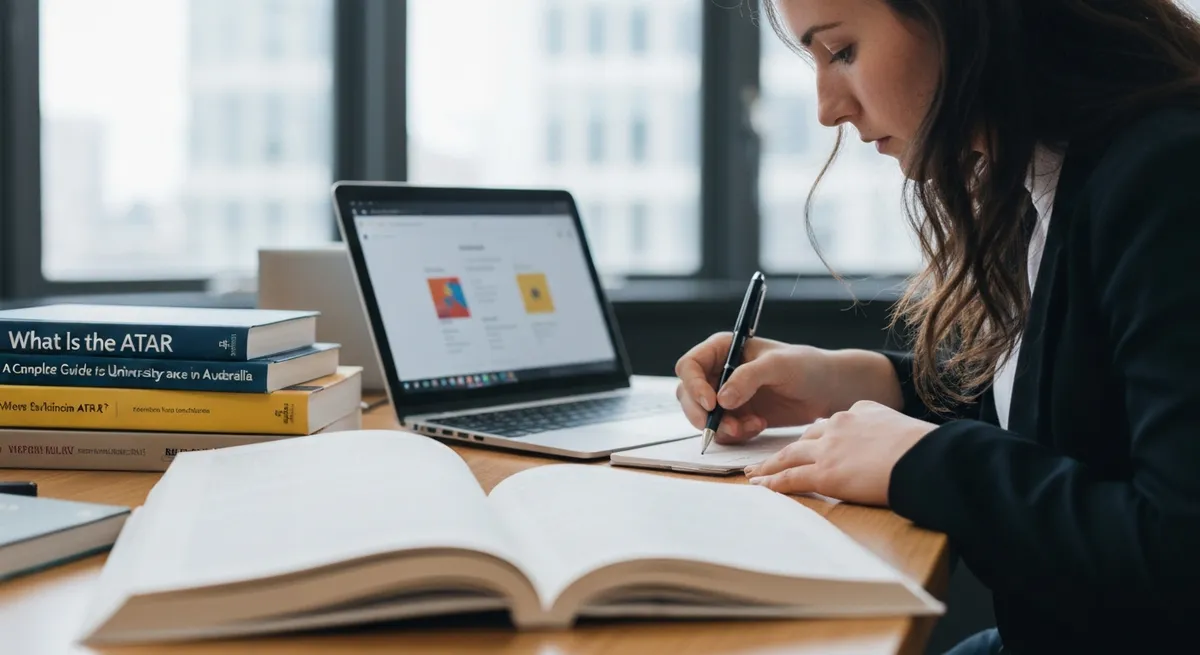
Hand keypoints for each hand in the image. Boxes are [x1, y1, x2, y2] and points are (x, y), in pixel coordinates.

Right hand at [674, 332, 836, 444]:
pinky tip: (758, 426)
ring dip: (723, 427)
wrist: (826, 390)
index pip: (689, 366)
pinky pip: (721, 431)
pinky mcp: (735, 416)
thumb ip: (748, 378)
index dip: (693, 386)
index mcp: (722, 350)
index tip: (711, 404)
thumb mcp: (777, 366)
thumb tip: (721, 399)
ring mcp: (725, 396)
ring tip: (752, 425)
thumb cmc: (805, 366)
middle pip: (688, 395)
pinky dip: (736, 434)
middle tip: (729, 427)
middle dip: (704, 415)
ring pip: (703, 417)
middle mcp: (718, 372)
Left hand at [743, 400, 935, 505]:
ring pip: (789, 455)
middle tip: (770, 459)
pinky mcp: (825, 473)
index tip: (812, 444)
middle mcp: (839, 424)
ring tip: (755, 474)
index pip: (831, 423)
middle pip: (805, 437)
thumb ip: (886, 432)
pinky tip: (761, 488)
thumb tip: (889, 446)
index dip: (819, 436)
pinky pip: (791, 478)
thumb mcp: (904, 428)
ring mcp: (829, 449)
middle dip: (787, 449)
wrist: (925, 459)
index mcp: (859, 411)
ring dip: (769, 466)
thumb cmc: (926, 450)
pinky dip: (773, 483)